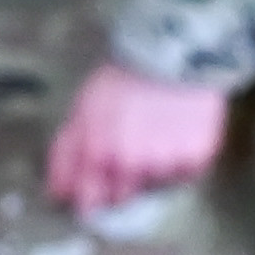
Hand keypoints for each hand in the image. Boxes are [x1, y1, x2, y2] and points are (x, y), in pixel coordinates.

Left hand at [44, 64, 226, 212]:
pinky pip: (184, 174)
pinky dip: (180, 162)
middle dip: (119, 183)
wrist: (174, 52)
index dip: (88, 195)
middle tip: (128, 153)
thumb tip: (59, 192)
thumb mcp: (82, 110)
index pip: (86, 203)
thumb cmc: (124, 77)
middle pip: (120, 198)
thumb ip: (67, 155)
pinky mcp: (196, 157)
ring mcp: (165, 164)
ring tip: (156, 137)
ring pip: (152, 186)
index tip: (93, 186)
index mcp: (97, 157)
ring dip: (150, 171)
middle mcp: (129, 167)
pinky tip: (178, 135)